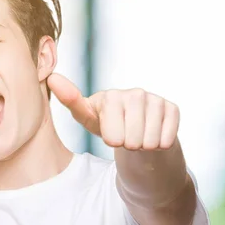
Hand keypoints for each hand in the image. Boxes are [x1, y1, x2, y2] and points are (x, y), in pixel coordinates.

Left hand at [47, 73, 179, 149]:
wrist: (137, 129)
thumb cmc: (109, 123)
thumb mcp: (88, 118)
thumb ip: (71, 101)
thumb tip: (53, 78)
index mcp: (111, 96)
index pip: (114, 137)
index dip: (114, 140)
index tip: (112, 132)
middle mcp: (135, 94)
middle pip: (133, 141)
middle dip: (130, 145)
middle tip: (127, 136)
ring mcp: (156, 100)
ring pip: (150, 142)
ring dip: (145, 146)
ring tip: (140, 135)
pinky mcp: (172, 109)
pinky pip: (167, 140)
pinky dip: (160, 144)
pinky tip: (154, 134)